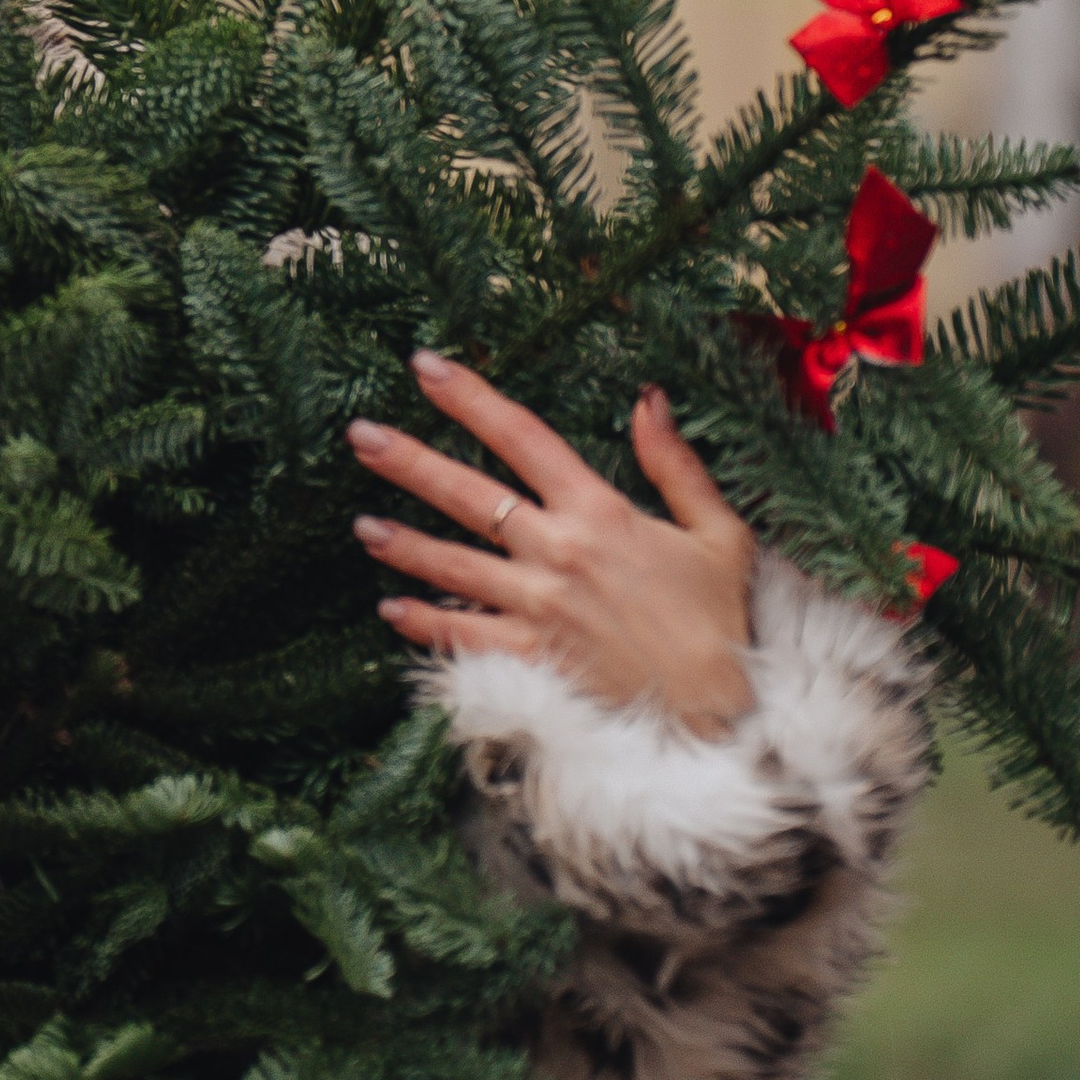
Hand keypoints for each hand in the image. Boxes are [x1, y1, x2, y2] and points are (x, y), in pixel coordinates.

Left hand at [348, 350, 756, 737]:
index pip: (522, 438)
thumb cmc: (720, 619)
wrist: (721, 712)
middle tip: (359, 434)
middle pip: (469, 495)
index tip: (426, 367)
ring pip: (453, 565)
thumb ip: (674, 464)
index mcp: (600, 512)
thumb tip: (648, 398)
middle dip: (409, 460)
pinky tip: (390, 608)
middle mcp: (558, 553)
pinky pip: (464, 635)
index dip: (470, 398)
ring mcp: (538, 608)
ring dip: (403, 544)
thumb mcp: (717, 530)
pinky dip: (424, 622)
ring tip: (360, 525)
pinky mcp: (532, 658)